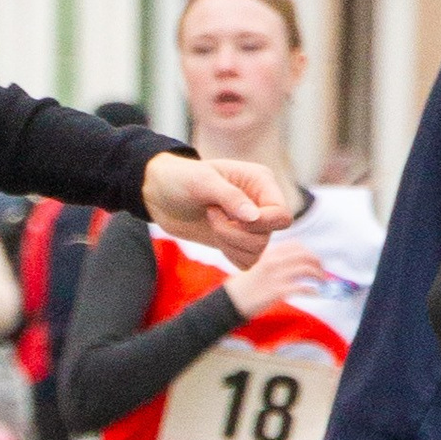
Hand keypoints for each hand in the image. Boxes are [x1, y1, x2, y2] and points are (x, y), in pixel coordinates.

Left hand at [142, 152, 289, 267]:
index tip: (229, 215)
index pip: (282, 215)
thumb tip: (253, 217)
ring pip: (258, 250)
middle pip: (268, 235)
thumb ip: (230, 197)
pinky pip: (247, 261)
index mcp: (261, 182)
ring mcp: (249, 223)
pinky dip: (231, 255)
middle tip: (212, 215)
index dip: (261, 223)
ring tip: (211, 222)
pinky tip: (215, 238)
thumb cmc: (180, 178)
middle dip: (237, 233)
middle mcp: (260, 203)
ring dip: (230, 243)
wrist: (159, 193)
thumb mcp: (203, 181)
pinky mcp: (236, 240)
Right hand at [221, 227, 330, 320]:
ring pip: (307, 269)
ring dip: (319, 276)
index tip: (314, 262)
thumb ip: (275, 263)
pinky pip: (302, 287)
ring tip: (322, 284)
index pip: (296, 246)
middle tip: (322, 273)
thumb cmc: (244, 287)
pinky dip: (313, 290)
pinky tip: (315, 294)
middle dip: (319, 264)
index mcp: (268, 254)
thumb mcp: (257, 266)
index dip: (310, 253)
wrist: (229, 302)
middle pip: (306, 256)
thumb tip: (296, 266)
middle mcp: (273, 262)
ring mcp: (275, 276)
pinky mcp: (277, 291)